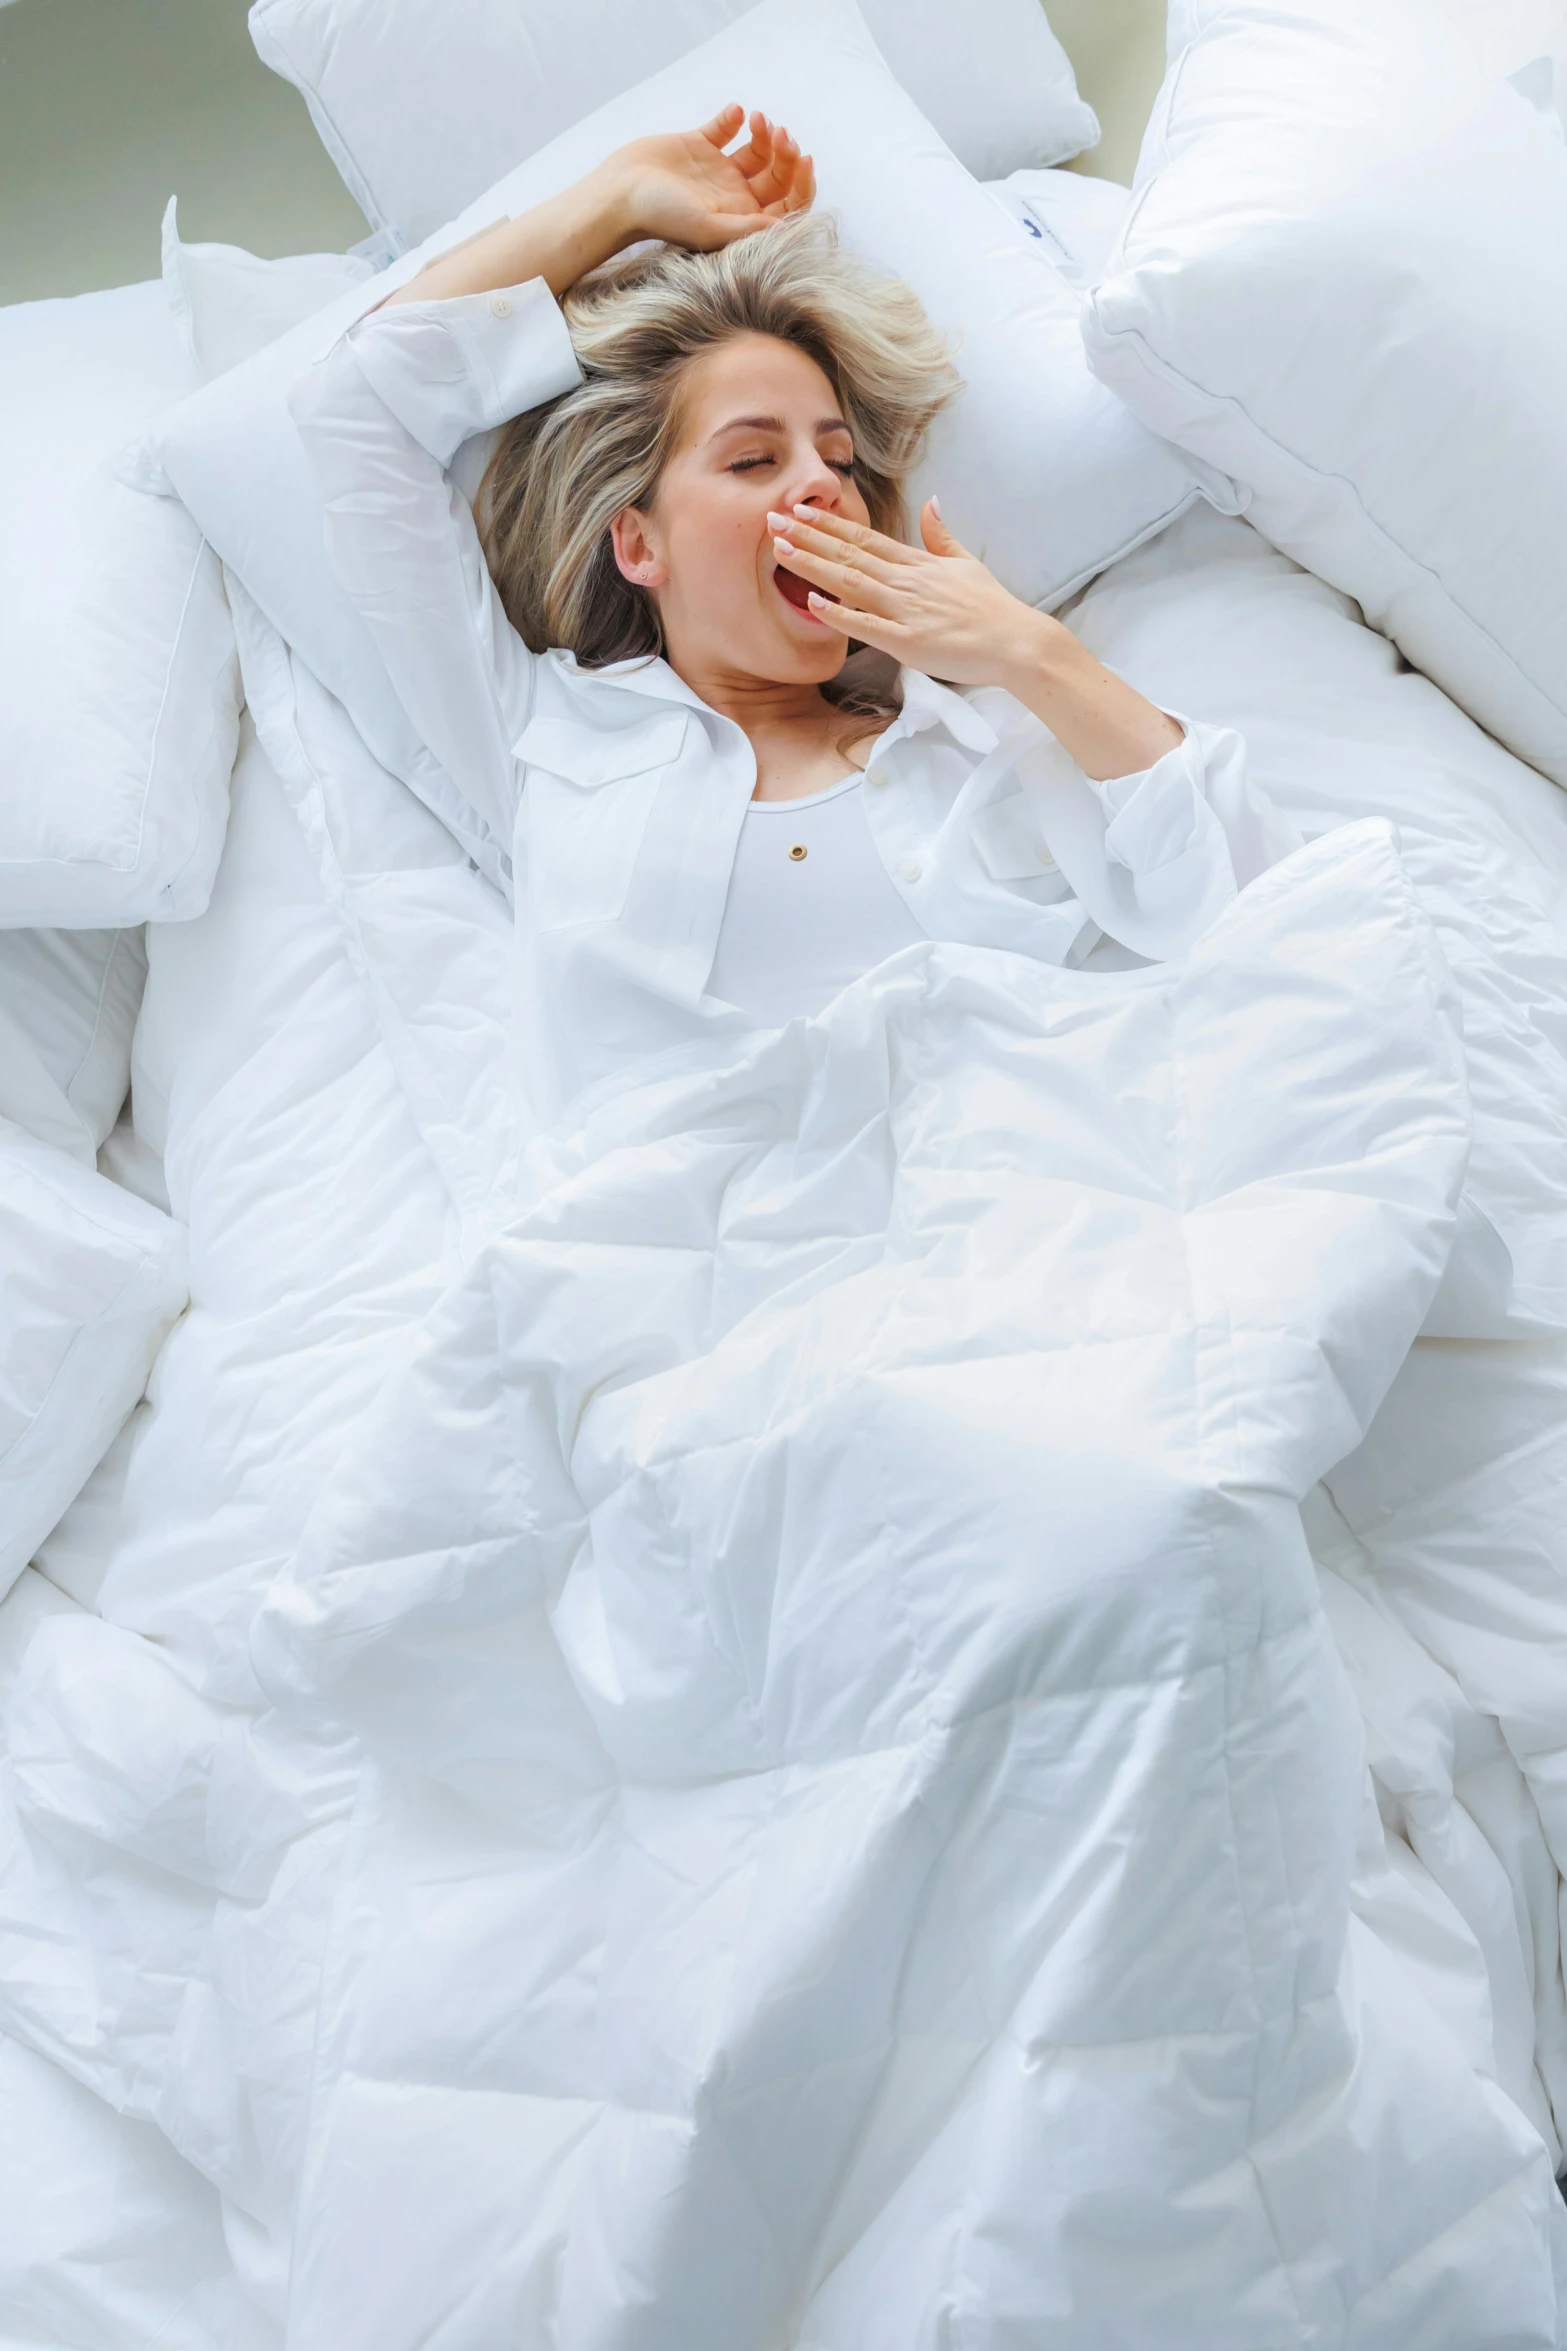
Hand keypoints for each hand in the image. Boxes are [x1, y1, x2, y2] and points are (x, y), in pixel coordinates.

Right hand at [602, 105, 815, 253]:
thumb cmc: (661, 217)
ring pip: (757, 149)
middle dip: (785, 153)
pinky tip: (735, 113)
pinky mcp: (698, 146)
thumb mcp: (708, 227)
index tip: (803, 158)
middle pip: (777, 174)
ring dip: (764, 132)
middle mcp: (734, 197)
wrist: (619, 194)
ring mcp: (717, 171)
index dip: (802, 183)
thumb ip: (747, 228)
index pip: (786, 204)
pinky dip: (734, 117)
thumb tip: (786, 226)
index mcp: (742, 219)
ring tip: (757, 120)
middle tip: (780, 133)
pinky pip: (725, 127)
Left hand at [767, 498, 1048, 688]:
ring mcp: (905, 610)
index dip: (829, 524)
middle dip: (808, 536)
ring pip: (850, 582)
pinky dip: (839, 614)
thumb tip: (932, 501)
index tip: (800, 509)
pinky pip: (867, 627)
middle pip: (848, 554)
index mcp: (916, 563)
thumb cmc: (991, 607)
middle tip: (772, 520)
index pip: (863, 538)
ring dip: (813, 565)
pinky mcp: (908, 642)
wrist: (1016, 641)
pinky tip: (812, 602)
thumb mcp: (965, 561)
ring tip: (780, 550)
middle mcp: (905, 581)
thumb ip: (941, 534)